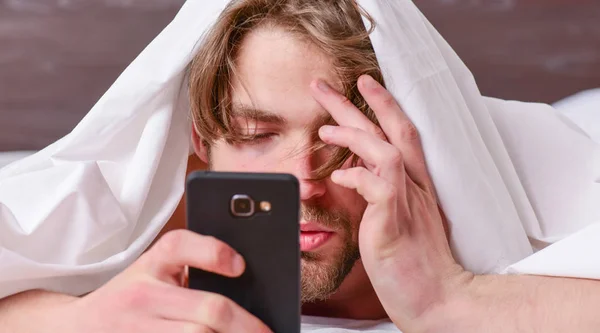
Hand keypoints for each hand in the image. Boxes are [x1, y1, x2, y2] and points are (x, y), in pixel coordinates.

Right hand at [58, 230, 271, 332]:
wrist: (75, 328)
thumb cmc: (130, 297)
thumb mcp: (153, 273)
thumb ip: (191, 272)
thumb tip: (246, 284)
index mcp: (151, 264)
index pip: (180, 246)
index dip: (214, 252)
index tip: (240, 266)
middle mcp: (143, 294)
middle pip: (207, 309)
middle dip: (246, 325)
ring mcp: (139, 328)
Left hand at [310, 75, 470, 331]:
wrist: (438, 299)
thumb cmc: (414, 264)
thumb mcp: (397, 219)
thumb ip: (378, 193)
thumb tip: (350, 173)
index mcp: (417, 184)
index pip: (402, 132)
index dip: (383, 105)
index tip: (361, 85)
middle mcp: (416, 185)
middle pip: (391, 129)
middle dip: (356, 102)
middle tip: (322, 85)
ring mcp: (408, 200)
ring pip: (385, 148)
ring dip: (352, 134)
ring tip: (324, 129)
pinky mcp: (396, 219)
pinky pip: (378, 184)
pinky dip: (355, 175)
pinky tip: (338, 177)